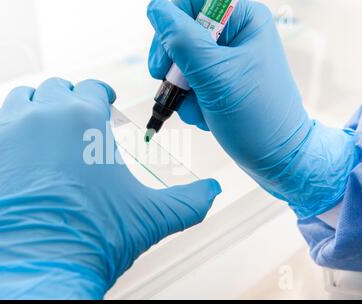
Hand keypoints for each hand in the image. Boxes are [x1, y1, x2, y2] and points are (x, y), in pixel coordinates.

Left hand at [0, 78, 220, 298]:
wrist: (39, 272)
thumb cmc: (95, 240)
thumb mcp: (151, 218)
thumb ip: (189, 200)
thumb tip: (214, 191)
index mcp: (84, 117)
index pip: (92, 87)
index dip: (101, 93)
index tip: (103, 102)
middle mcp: (42, 114)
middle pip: (54, 88)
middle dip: (68, 99)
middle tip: (74, 119)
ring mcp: (5, 132)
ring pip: (19, 100)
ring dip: (33, 108)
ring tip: (42, 128)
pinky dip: (1, 128)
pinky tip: (11, 144)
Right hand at [148, 0, 356, 218]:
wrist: (277, 158)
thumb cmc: (257, 117)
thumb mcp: (215, 76)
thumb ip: (182, 40)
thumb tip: (155, 8)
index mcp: (244, 20)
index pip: (190, 4)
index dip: (170, 30)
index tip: (163, 63)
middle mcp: (235, 35)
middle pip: (182, 34)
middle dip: (175, 67)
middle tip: (173, 88)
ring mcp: (227, 61)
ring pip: (182, 62)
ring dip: (182, 91)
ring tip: (199, 110)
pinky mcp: (221, 82)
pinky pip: (190, 83)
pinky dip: (190, 102)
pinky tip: (205, 116)